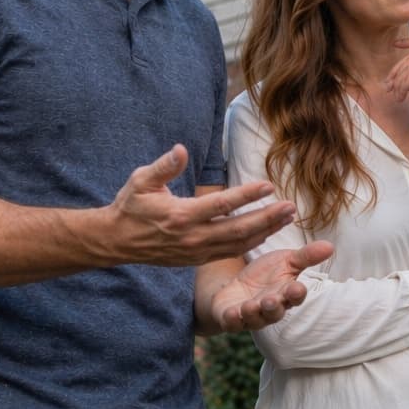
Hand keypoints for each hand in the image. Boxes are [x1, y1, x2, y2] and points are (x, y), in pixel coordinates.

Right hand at [103, 145, 296, 265]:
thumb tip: (181, 149)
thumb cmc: (131, 206)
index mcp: (181, 215)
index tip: (269, 185)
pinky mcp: (197, 259)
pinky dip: (251, 242)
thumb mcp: (141, 181)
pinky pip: (230, 252)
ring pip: (238, 244)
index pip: (221, 205)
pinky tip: (267, 231)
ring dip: (265, 231)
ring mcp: (196, 251)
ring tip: (287, 218)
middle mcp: (192, 237)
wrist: (116, 241)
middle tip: (291, 207)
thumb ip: (164, 166)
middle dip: (267, 218)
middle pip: (238, 229)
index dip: (247, 195)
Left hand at [207, 241, 334, 332]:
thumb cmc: (266, 274)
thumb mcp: (286, 261)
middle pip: (275, 312)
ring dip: (253, 314)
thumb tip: (331, 246)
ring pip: (255, 319)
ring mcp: (251, 316)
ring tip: (250, 305)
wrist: (236, 284)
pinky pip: (232, 323)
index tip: (297, 288)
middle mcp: (270, 308)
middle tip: (270, 300)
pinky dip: (232, 320)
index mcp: (286, 293)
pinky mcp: (231, 319)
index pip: (295, 296)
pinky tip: (231, 313)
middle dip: (273, 307)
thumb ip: (306, 256)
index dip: (296, 293)